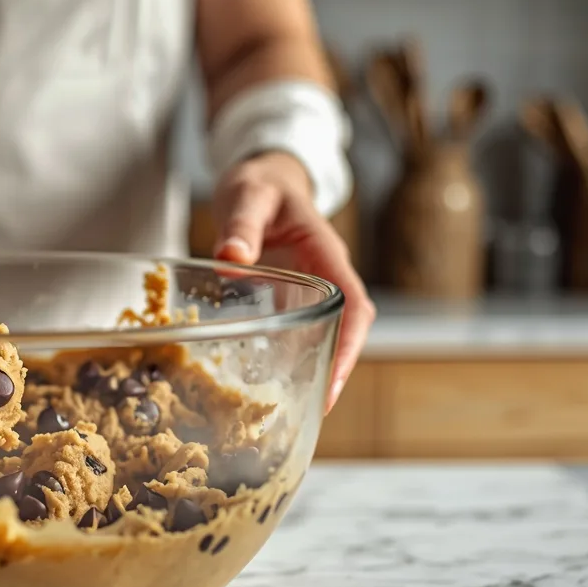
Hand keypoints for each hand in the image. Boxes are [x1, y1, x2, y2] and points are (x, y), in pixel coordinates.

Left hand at [210, 151, 374, 413]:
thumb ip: (242, 223)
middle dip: (337, 369)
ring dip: (316, 368)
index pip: (355, 306)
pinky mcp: (288, 297)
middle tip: (314, 411)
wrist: (260, 175)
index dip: (350, 345)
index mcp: (327, 255)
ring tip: (294, 409)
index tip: (334, 379)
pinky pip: (297, 331)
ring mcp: (308, 290)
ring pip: (324, 334)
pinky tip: (266, 382)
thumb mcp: (248, 194)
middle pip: (347, 330)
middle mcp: (326, 276)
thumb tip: (231, 258)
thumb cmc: (259, 183)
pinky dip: (289, 356)